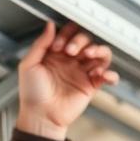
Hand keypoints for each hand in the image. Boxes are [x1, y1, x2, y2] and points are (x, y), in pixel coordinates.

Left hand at [16, 21, 118, 139]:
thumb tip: (50, 25)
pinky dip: (111, 74)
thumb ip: (40, 44)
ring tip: (90, 54)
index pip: (68, 34)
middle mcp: (70, 61)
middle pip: (86, 40)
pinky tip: (103, 73)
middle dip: (80, 41)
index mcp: (56, 54)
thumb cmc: (32, 93)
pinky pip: (107, 76)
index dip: (66, 35)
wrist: (40, 115)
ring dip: (99, 50)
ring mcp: (82, 73)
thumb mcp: (29, 64)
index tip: (58, 45)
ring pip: (100, 54)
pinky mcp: (91, 86)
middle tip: (70, 51)